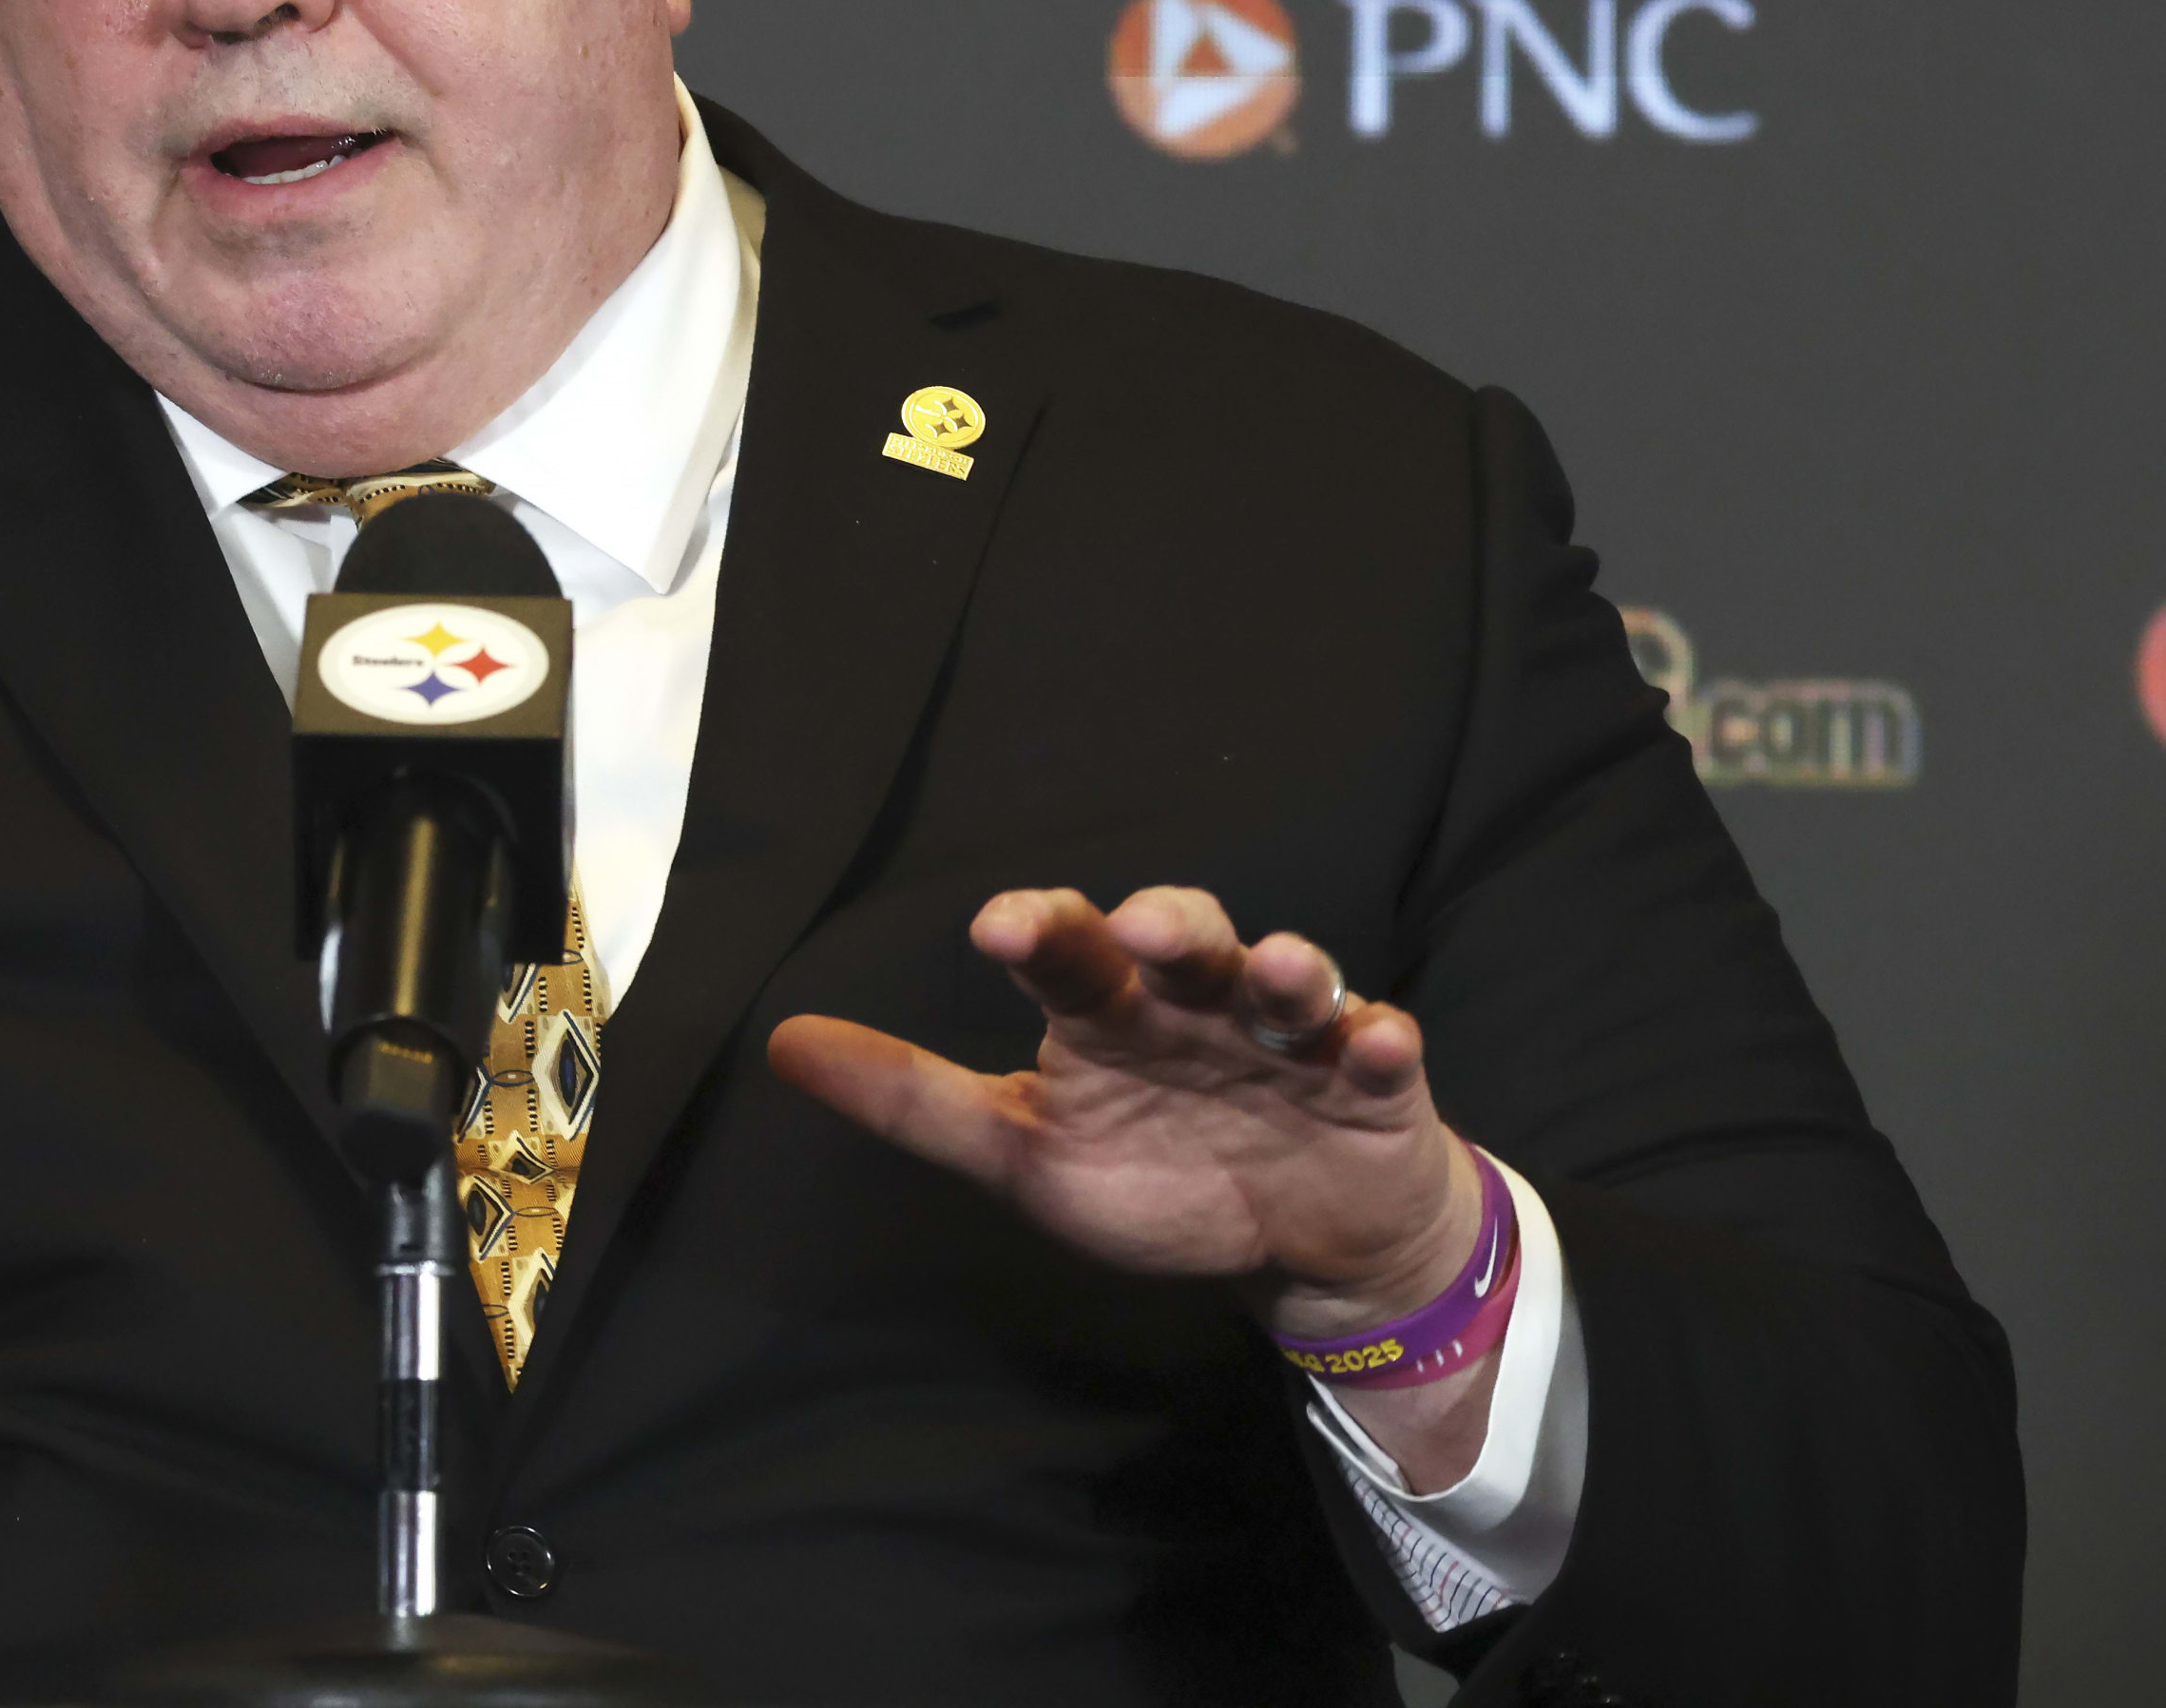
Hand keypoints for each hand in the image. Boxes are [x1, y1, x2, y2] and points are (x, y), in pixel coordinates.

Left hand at [767, 884, 1481, 1351]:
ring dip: (1286, 968)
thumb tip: (781, 1043)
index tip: (998, 928)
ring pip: (1289, 977)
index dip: (1039, 931)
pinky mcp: (1374, 1081)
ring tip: (1274, 969)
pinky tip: (1377, 1042)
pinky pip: (1384, 1049)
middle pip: (1186, 939)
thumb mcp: (1026, 1152)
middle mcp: (1197, 1003)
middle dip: (1170, 926)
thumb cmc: (1155, 1173)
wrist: (1299, 1239)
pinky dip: (1381, 1042)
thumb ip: (913, 1102)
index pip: (1067, 953)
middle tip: (1140, 930)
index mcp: (1109, 1013)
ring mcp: (1291, 1036)